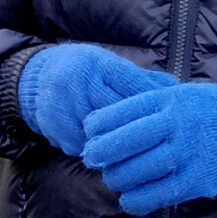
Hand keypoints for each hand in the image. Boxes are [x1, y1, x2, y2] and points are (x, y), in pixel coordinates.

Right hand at [16, 42, 164, 154]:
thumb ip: (142, 79)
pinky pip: (80, 144)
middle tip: (155, 143)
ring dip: (114, 144)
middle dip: (135, 129)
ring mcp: (62, 105)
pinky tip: (104, 153)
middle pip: (116, 113)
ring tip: (133, 152)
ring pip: (98, 134)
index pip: (133, 89)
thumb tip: (177, 90)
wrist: (39, 77)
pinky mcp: (53, 125)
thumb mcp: (111, 66)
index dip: (152, 106)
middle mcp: (78, 82)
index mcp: (97, 64)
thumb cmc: (85, 71)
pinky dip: (93, 150)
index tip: (169, 119)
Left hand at [80, 82, 216, 214]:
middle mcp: (177, 125)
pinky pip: (156, 195)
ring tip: (114, 177)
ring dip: (116, 178)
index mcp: (168, 101)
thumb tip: (98, 123)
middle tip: (93, 158)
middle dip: (100, 154)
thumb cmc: (203, 111)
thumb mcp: (176, 94)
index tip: (89, 133)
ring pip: (136, 172)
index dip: (97, 126)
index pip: (120, 112)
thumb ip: (144, 105)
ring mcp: (187, 154)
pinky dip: (135, 200)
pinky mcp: (196, 181)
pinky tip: (129, 197)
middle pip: (124, 143)